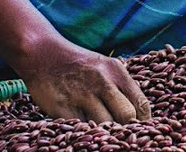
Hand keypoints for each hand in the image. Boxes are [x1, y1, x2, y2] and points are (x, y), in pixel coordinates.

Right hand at [18, 35, 151, 122]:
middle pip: (127, 116)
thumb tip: (138, 117)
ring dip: (104, 131)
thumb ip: (121, 88)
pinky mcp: (63, 107)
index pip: (142, 104)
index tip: (139, 131)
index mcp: (116, 71)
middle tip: (118, 132)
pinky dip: (85, 131)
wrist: (42, 53)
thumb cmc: (78, 65)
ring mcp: (82, 95)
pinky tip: (83, 127)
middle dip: (125, 127)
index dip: (143, 123)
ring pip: (105, 125)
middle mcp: (102, 82)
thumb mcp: (104, 67)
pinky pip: (81, 128)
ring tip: (100, 130)